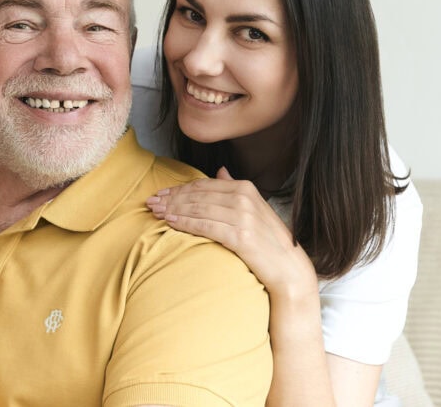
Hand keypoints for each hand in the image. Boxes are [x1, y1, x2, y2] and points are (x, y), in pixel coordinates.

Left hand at [145, 167, 318, 299]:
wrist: (289, 269)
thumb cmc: (269, 241)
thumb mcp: (255, 208)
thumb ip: (235, 188)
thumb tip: (220, 170)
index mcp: (246, 188)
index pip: (203, 185)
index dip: (179, 189)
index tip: (161, 194)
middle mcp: (244, 198)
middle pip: (197, 195)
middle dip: (171, 198)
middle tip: (151, 203)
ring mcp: (243, 216)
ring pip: (198, 209)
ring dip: (173, 209)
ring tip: (156, 212)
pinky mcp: (240, 236)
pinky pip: (205, 225)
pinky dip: (185, 222)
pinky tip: (171, 222)